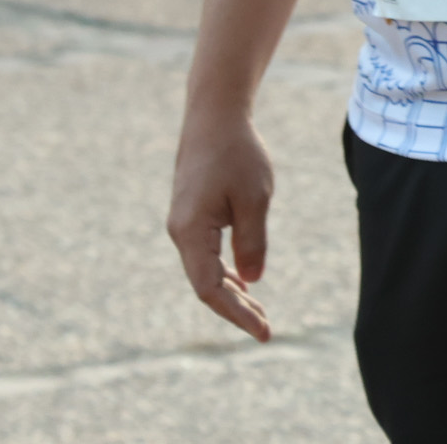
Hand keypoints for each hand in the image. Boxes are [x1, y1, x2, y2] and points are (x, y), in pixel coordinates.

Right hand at [166, 110, 275, 340]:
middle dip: (236, 308)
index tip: (263, 332)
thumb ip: (252, 243)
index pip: (210, 289)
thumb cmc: (237, 154)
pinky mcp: (191, 215)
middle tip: (266, 327)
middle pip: (206, 284)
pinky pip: (205, 254)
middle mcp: (180, 232)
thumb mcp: (255, 199)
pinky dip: (225, 271)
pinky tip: (243, 280)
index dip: (235, 314)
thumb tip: (251, 281)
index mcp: (191, 232)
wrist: (214, 116)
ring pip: (205, 270)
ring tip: (258, 312)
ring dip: (231, 291)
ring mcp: (183, 223)